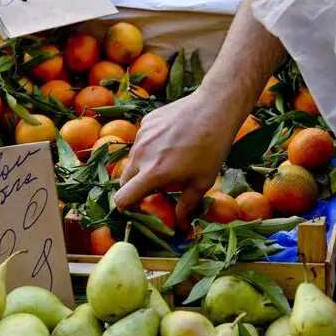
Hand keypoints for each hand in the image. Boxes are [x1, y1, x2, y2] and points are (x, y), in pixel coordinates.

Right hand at [114, 88, 239, 222]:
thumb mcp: (202, 182)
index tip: (140, 209)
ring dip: (141, 169)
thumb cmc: (211, 149)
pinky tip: (170, 144)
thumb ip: (186, 206)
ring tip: (165, 165)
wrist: (214, 108)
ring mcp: (141, 136)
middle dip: (134, 189)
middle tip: (154, 190)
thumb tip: (181, 226)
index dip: (127, 208)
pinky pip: (140, 142)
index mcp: (152, 173)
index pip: (122, 199)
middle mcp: (140, 155)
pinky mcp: (146, 123)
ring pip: (132, 160)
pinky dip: (149, 149)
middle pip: (123, 181)